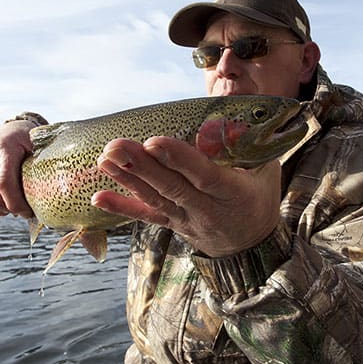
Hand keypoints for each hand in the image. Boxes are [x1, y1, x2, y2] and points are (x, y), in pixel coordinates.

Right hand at [0, 120, 35, 217]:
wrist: (10, 131)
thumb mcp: (39, 146)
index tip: (30, 211)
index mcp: (3, 147)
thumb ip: (41, 165)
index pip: (4, 182)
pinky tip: (7, 203)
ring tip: (18, 206)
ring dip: (3, 210)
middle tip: (27, 212)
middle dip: (11, 209)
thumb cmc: (29, 140)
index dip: (16, 202)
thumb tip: (53, 191)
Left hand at [92, 136, 281, 256]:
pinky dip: (121, 207)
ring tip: (104, 159)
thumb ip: (247, 144)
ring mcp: (186, 219)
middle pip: (171, 187)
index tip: (154, 142)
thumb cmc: (258, 195)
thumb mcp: (265, 169)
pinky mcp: (172, 224)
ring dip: (127, 179)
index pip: (204, 176)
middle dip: (142, 166)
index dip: (179, 160)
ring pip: (155, 199)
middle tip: (116, 146)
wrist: (250, 244)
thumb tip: (226, 119)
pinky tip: (97, 197)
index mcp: (233, 193)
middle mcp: (207, 209)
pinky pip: (146, 216)